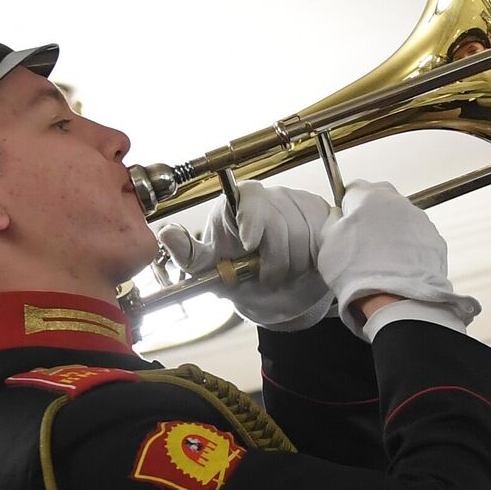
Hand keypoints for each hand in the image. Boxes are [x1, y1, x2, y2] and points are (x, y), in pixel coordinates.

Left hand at [156, 181, 334, 330]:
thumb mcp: (212, 270)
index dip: (252, 220)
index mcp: (239, 203)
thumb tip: (165, 234)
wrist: (281, 293)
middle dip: (274, 259)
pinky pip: (325, 238)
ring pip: (303, 235)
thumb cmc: (244, 276)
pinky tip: (306, 265)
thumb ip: (190, 255)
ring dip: (294, 265)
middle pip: (279, 223)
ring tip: (285, 274)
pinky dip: (315, 259)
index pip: (249, 197)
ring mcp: (301, 205)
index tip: (249, 245)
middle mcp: (271, 198)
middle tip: (268, 277)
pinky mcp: (325, 217)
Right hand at [317, 181, 479, 336]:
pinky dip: (409, 245)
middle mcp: (397, 201)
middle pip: (381, 199)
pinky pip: (417, 235)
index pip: (354, 188)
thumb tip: (340, 214)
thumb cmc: (356, 271)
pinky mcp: (435, 238)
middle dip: (371, 215)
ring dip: (392, 230)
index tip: (346, 221)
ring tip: (382, 257)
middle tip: (363, 240)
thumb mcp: (327, 242)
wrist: (394, 298)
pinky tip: (399, 264)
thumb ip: (333, 220)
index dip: (348, 205)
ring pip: (401, 217)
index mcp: (369, 196)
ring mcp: (420, 219)